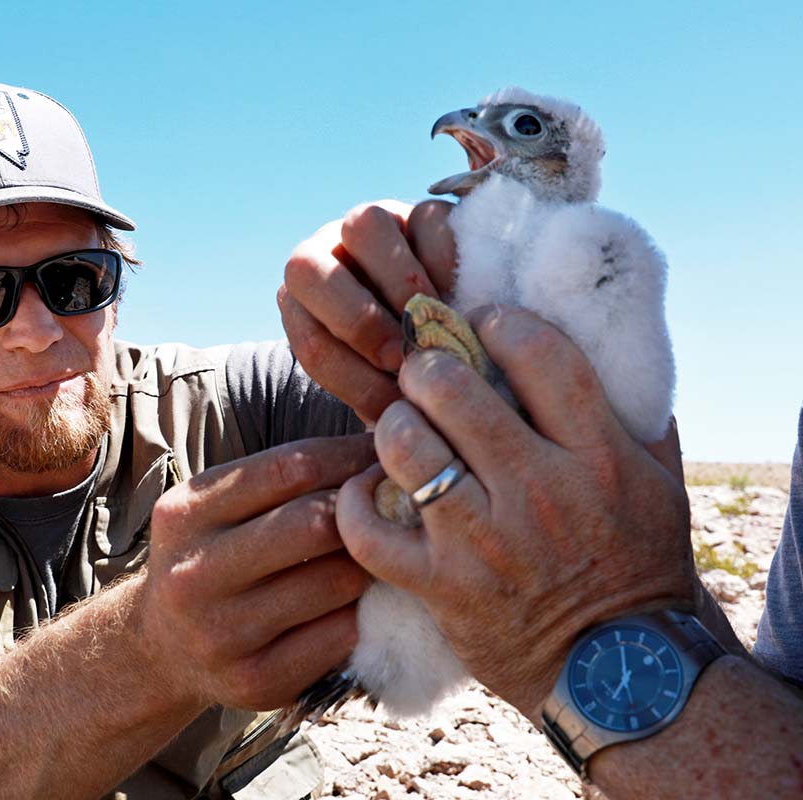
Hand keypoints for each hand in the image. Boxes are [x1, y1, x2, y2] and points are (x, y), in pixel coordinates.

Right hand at [139, 434, 376, 710]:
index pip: (289, 467)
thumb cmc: (212, 557)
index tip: (383, 455)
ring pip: (336, 582)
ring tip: (375, 557)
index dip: (349, 457)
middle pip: (314, 524)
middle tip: (392, 508)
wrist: (162, 647)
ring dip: (368, 566)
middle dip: (363, 512)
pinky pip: (339, 636)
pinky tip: (354, 606)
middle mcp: (195, 572)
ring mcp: (223, 632)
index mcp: (185, 514)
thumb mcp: (215, 508)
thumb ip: (277, 479)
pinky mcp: (256, 681)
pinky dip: (358, 615)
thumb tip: (374, 447)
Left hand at [278, 200, 458, 422]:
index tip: (393, 392)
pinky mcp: (423, 211)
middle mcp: (326, 255)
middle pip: (305, 266)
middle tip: (402, 356)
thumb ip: (376, 400)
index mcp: (303, 305)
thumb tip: (397, 409)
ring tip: (433, 318)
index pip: (304, 335)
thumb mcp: (388, 394)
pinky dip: (443, 262)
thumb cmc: (411, 373)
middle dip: (357, 321)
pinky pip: (426, 221)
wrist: (455, 335)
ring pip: (362, 225)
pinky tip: (459, 294)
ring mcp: (372, 227)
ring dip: (398, 281)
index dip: (347, 369)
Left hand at [334, 306, 694, 721]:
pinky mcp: (441, 586)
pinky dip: (353, 501)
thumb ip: (634, 415)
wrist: (620, 677)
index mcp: (597, 456)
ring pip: (405, 445)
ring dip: (393, 425)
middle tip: (425, 376)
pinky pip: (368, 528)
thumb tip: (607, 347)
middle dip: (427, 368)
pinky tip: (364, 488)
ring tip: (401, 427)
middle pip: (452, 389)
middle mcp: (538, 491)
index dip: (499, 324)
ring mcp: (483, 540)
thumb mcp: (659, 484)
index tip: (482, 326)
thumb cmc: (638, 568)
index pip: (539, 354)